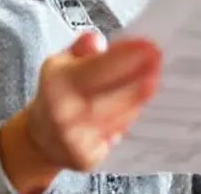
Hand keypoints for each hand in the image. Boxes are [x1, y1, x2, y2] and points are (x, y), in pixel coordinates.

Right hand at [0, 31, 161, 192]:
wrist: (41, 138)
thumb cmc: (57, 94)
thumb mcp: (61, 63)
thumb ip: (81, 48)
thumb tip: (98, 42)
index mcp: (57, 85)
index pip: (98, 68)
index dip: (126, 57)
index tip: (149, 46)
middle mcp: (65, 114)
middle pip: (114, 95)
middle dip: (141, 77)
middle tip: (160, 61)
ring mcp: (77, 139)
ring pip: (120, 116)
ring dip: (140, 97)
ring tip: (156, 78)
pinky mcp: (88, 159)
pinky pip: (118, 135)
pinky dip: (130, 118)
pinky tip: (139, 105)